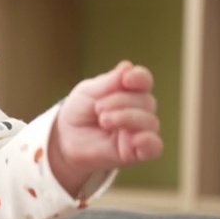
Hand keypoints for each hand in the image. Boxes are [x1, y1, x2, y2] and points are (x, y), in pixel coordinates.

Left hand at [50, 60, 162, 195]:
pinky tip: (133, 138)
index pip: (144, 81)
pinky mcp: (135, 151)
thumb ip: (108, 82)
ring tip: (104, 121)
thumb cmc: (79, 112)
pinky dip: (148, 141)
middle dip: (120, 101)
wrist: (65, 138)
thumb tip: (127, 66)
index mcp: (130, 91)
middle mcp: (140, 110)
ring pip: (150, 121)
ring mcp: (139, 131)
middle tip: (98, 108)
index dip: (139, 78)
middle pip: (145, 100)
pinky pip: (154, 147)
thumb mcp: (87, 92)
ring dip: (126, 118)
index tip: (126, 79)